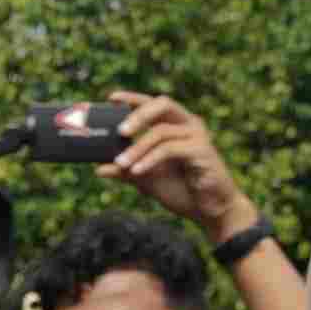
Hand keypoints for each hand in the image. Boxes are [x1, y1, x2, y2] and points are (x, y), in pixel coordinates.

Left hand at [100, 91, 250, 241]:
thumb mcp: (148, 180)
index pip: (153, 104)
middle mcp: (189, 124)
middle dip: (138, 114)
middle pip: (162, 105)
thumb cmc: (183, 190)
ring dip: (137, 148)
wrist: (211, 211)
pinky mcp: (202, 151)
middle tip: (119, 131)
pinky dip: (150, 159)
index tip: (112, 98)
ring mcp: (197, 136)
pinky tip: (137, 171)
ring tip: (121, 163)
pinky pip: (169, 149)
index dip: (133, 98)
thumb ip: (126, 172)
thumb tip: (99, 169)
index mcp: (176, 126)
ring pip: (161, 131)